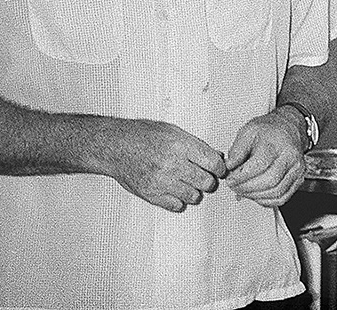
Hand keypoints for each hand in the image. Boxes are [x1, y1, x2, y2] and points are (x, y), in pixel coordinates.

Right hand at [104, 117, 226, 212]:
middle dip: (208, 179)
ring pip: (194, 196)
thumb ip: (195, 145)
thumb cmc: (143, 135)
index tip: (218, 168)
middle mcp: (173, 165)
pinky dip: (179, 200)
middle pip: (206, 182)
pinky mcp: (152, 195)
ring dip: (194, 190)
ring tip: (186, 182)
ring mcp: (162, 182)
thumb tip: (216, 157)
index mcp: (180, 145)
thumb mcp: (173, 131)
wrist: (116, 146)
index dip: (219, 167)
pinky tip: (174, 190)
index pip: (213, 163)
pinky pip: (176, 206)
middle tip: (203, 175)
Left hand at [223, 109, 305, 206]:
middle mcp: (290, 156)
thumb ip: (236, 150)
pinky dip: (266, 201)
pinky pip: (282, 198)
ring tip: (243, 190)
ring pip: (276, 192)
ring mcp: (297, 169)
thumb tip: (229, 167)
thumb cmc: (268, 130)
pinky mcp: (298, 179)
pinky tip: (256, 194)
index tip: (230, 179)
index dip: (242, 176)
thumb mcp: (248, 131)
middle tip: (234, 186)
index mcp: (277, 142)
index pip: (260, 165)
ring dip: (255, 196)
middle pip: (270, 181)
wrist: (287, 128)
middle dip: (247, 188)